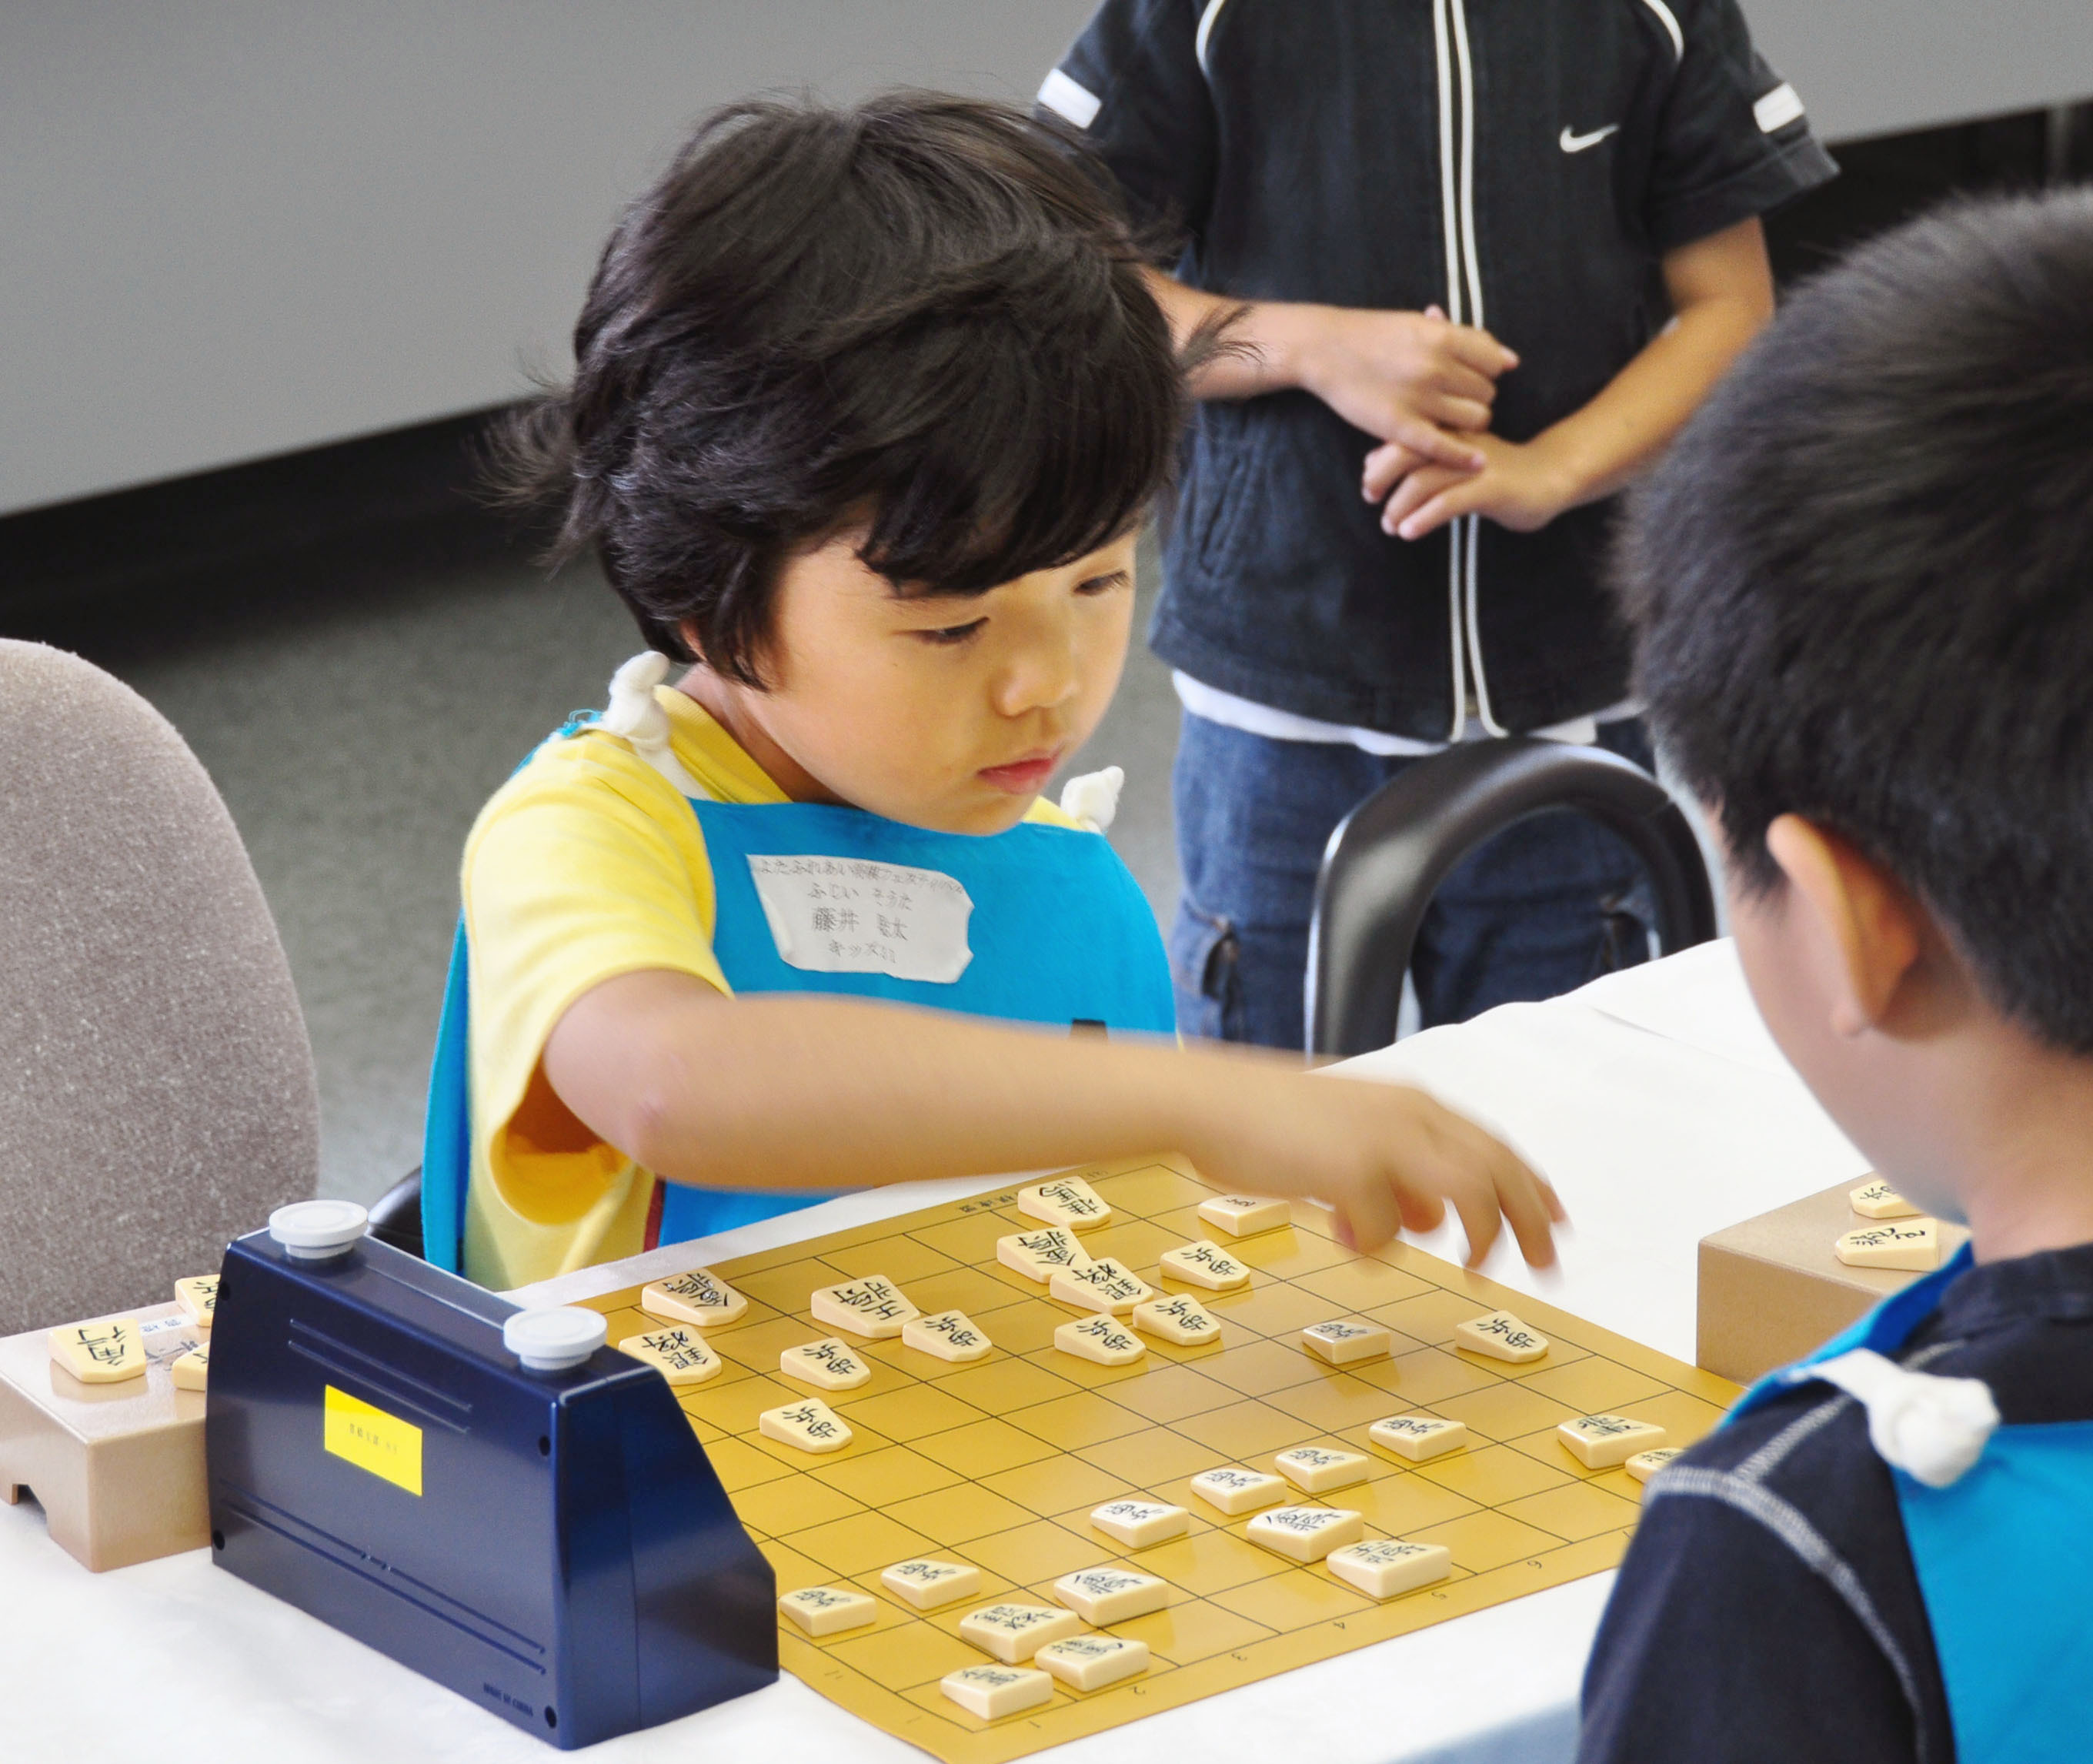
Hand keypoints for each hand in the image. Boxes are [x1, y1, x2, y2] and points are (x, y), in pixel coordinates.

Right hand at [1187, 1067, 1563, 1267]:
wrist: (1207, 1102)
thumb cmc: (1267, 1122)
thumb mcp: (1345, 1143)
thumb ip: (1394, 1177)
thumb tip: (1429, 1221)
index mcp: (1410, 1102)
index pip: (1492, 1144)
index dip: (1531, 1184)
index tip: (1556, 1219)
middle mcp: (1409, 1115)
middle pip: (1499, 1168)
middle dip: (1532, 1219)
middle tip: (1549, 1265)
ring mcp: (1385, 1140)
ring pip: (1469, 1195)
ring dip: (1479, 1238)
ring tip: (1474, 1273)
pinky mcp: (1353, 1171)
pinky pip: (1388, 1231)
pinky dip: (1376, 1246)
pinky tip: (1344, 1238)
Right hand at [1291, 303, 1517, 471]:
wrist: (1324, 348)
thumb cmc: (1372, 335)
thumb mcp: (1418, 325)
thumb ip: (1464, 340)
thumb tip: (1511, 361)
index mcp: (1442, 337)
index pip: (1494, 362)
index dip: (1488, 371)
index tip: (1471, 376)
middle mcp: (1435, 366)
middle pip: (1487, 392)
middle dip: (1477, 397)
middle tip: (1456, 399)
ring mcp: (1419, 398)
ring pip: (1475, 419)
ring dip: (1469, 422)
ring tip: (1451, 419)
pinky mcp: (1401, 427)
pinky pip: (1446, 447)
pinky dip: (1466, 456)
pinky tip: (1477, 462)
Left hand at [1364, 430, 1575, 539]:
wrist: (1552, 476)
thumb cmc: (1498, 471)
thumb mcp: (1455, 460)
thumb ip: (1420, 459)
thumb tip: (1373, 461)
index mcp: (1450, 432)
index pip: (1404, 437)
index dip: (1379, 462)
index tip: (1370, 485)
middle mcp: (1459, 443)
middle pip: (1407, 452)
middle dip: (1382, 478)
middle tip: (1372, 500)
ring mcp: (1475, 465)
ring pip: (1423, 480)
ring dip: (1399, 506)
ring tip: (1390, 527)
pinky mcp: (1490, 489)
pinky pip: (1448, 503)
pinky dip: (1423, 518)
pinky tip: (1409, 532)